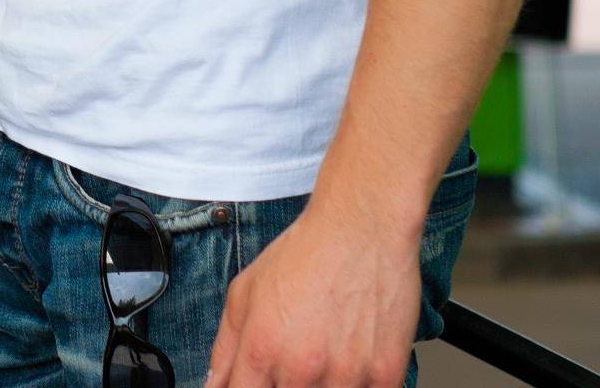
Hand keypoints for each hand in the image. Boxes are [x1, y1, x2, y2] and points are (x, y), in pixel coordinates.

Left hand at [204, 200, 417, 387]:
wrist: (362, 228)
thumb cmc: (306, 254)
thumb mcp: (245, 291)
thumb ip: (225, 346)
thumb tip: (214, 384)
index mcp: (262, 350)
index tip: (256, 383)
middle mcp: (301, 369)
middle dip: (285, 385)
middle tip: (297, 360)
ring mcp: (345, 376)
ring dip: (324, 386)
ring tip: (327, 355)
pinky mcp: (385, 376)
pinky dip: (358, 385)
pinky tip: (353, 360)